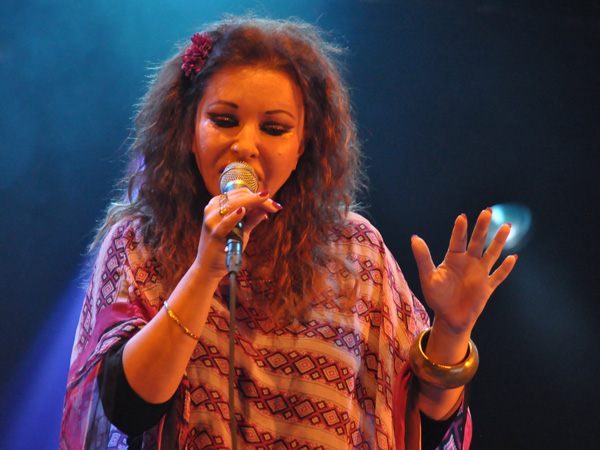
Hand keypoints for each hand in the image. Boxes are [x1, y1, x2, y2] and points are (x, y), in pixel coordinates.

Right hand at [193, 189, 281, 278]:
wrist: (208, 267)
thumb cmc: (226, 246)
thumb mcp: (241, 229)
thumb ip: (253, 218)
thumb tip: (267, 207)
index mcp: (217, 204)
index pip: (241, 193)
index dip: (259, 197)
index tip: (274, 204)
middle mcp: (212, 208)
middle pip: (240, 197)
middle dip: (260, 200)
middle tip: (275, 207)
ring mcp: (212, 220)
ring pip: (234, 204)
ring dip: (254, 203)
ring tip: (269, 206)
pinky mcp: (214, 233)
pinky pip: (225, 223)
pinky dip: (234, 217)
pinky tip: (242, 212)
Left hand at [411, 208, 517, 335]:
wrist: (449, 318)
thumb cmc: (437, 296)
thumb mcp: (427, 277)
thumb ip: (423, 258)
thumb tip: (414, 238)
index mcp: (453, 258)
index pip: (457, 240)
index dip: (460, 229)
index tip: (462, 217)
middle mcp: (469, 262)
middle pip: (477, 241)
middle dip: (482, 227)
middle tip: (487, 211)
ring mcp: (479, 274)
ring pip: (492, 254)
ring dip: (499, 241)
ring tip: (506, 226)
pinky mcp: (487, 287)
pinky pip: (498, 276)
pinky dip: (505, 268)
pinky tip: (512, 257)